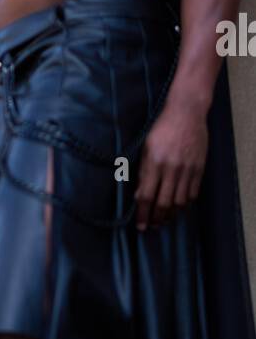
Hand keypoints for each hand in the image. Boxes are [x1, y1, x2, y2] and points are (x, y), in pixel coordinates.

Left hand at [135, 98, 208, 230]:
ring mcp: (187, 169)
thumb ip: (143, 172)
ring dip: (172, 214)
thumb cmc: (161, 128)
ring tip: (165, 220)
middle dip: (157, 219)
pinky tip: (179, 208)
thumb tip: (140, 195)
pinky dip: (186, 204)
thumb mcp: (146, 148)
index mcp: (155, 163)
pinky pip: (193, 193)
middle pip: (164, 203)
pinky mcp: (199, 167)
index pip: (147, 196)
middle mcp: (172, 168)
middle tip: (153, 227)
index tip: (140, 226)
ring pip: (180, 201)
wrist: (186, 112)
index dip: (143, 214)